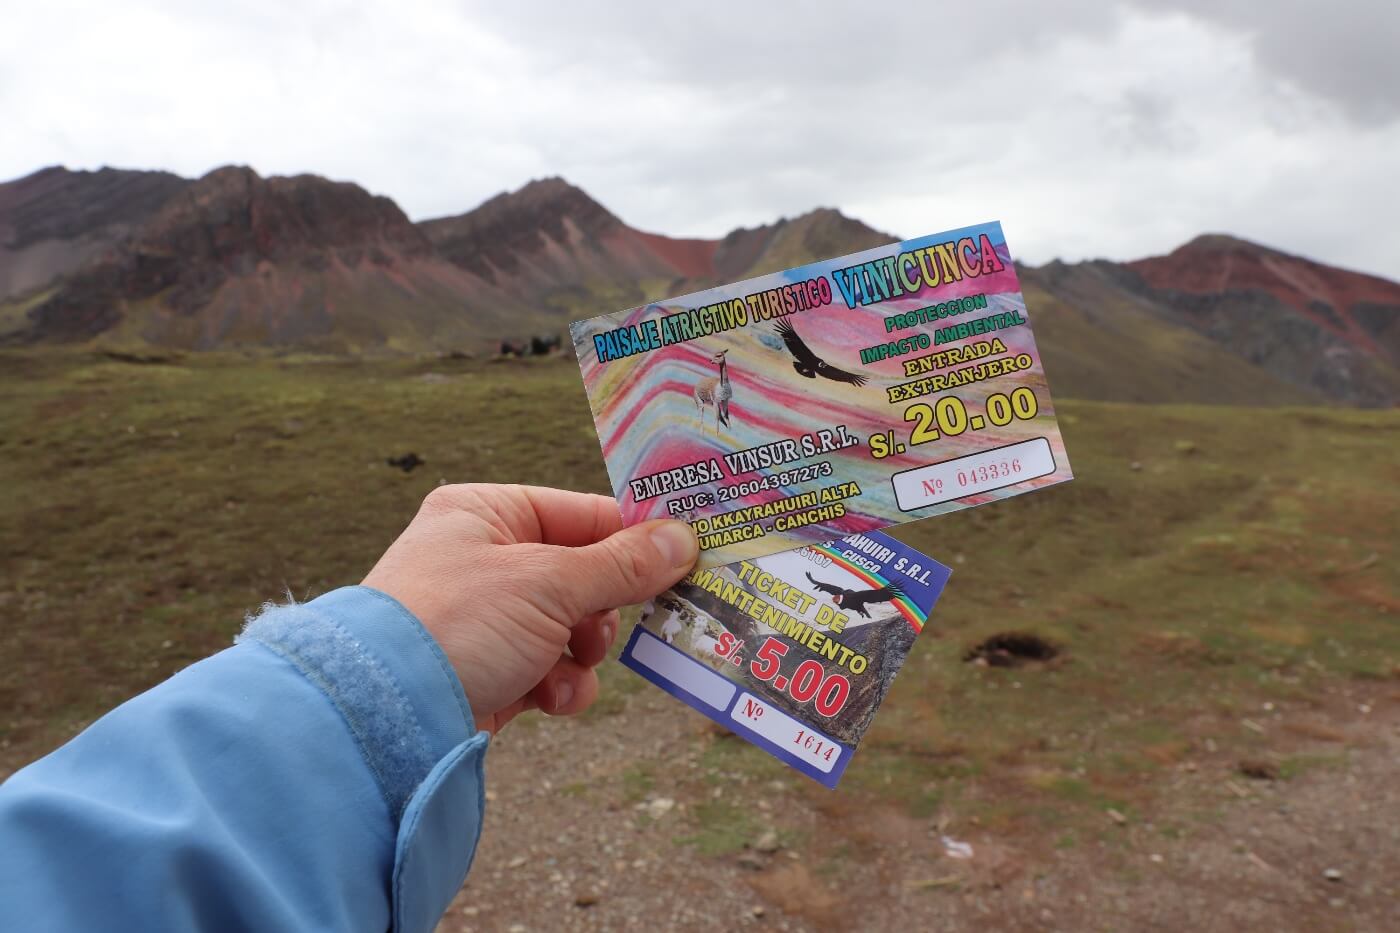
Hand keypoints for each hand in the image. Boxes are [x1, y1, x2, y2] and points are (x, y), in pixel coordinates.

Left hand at [362, 484, 696, 732]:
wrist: (382, 717)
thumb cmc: (458, 622)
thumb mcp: (549, 583)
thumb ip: (622, 565)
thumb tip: (685, 538)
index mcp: (487, 513)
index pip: (582, 514)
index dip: (633, 539)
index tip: (684, 560)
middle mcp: (483, 558)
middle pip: (581, 575)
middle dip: (600, 610)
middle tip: (607, 626)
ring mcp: (483, 618)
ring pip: (570, 628)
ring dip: (582, 654)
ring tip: (572, 665)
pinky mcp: (485, 670)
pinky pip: (546, 668)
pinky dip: (557, 685)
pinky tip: (549, 699)